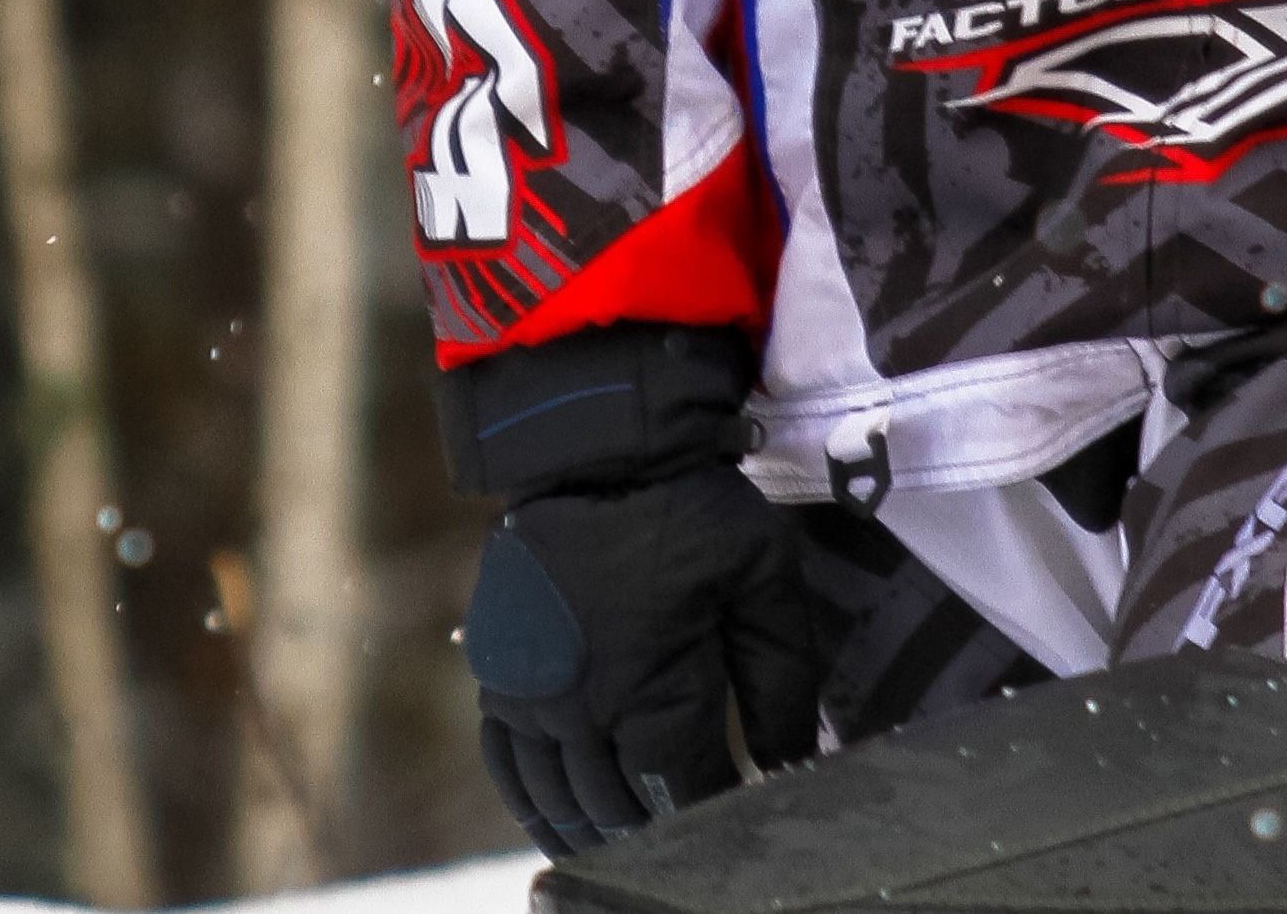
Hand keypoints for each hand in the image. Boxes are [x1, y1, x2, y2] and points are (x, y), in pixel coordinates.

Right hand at [461, 464, 819, 859]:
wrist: (597, 442)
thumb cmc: (691, 507)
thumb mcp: (763, 577)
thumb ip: (783, 680)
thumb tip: (790, 763)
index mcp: (653, 692)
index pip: (687, 798)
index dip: (715, 817)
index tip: (735, 813)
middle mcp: (583, 708)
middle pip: (620, 814)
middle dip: (659, 831)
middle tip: (688, 831)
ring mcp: (530, 694)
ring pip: (559, 802)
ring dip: (594, 832)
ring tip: (627, 845)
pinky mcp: (496, 672)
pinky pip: (505, 764)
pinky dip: (530, 802)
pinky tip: (556, 817)